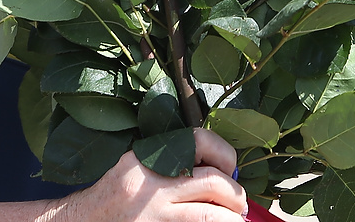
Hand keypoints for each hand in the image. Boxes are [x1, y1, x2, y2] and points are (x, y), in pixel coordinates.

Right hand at [59, 129, 246, 221]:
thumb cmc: (114, 194)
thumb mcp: (137, 165)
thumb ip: (171, 160)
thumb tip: (219, 167)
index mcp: (149, 158)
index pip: (199, 141)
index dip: (225, 154)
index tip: (230, 169)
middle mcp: (153, 186)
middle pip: (214, 183)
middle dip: (236, 194)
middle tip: (240, 204)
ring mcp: (157, 216)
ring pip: (212, 216)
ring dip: (232, 219)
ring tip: (235, 221)